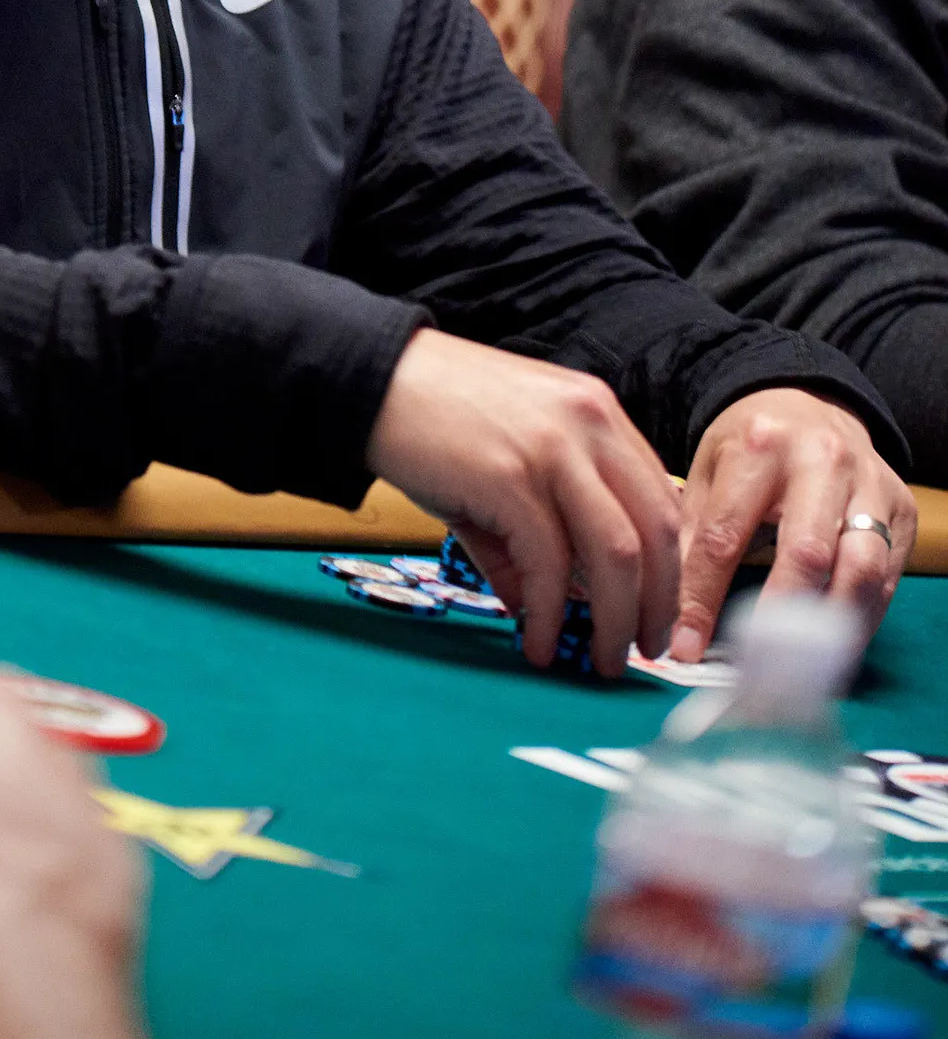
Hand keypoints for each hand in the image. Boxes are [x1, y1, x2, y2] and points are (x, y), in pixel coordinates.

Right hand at [367, 329, 681, 677]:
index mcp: (596, 412)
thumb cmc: (433, 414)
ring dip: (615, 619)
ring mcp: (552, 448)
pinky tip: (537, 640)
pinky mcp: (510, 478)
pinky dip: (549, 613)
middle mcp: (588, 423)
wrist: (369, 379)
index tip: (658, 610)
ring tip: (602, 659)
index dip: (668, 564)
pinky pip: (548, 564)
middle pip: (654, 530)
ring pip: (616, 554)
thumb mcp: (507, 456)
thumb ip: (536, 522)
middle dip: (658, 603)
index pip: (660, 497)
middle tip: (646, 649)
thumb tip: (538, 603)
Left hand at [672, 390, 915, 662]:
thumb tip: (664, 608)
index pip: (725, 535)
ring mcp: (870, 484)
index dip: (702, 599)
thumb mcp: (707, 470)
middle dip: (776, 622)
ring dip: (828, 632)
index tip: (683, 648)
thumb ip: (690, 533)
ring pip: (859, 571)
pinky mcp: (901, 509)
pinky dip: (858, 623)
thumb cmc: (750, 446)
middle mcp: (821, 461)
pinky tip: (829, 654)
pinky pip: (885, 579)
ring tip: (797, 675)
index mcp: (758, 445)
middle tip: (751, 672)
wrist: (811, 405)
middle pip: (805, 554)